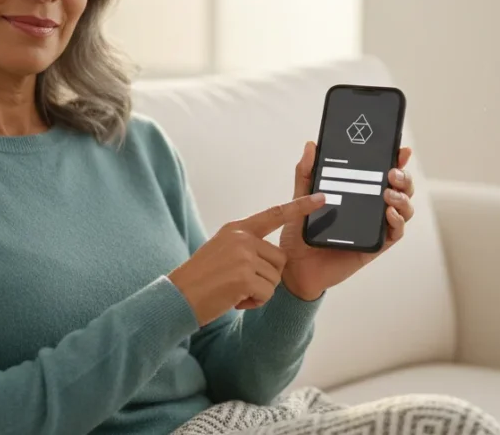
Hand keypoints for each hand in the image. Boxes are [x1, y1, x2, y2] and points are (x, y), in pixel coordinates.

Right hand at [168, 193, 326, 326]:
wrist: (178, 297)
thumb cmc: (200, 279)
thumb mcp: (221, 250)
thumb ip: (244, 245)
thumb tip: (271, 257)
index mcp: (237, 228)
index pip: (274, 214)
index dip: (300, 207)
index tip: (321, 198)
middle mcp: (242, 237)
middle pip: (279, 259)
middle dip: (267, 277)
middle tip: (241, 284)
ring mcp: (244, 255)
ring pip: (275, 278)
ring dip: (260, 291)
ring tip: (234, 291)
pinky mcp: (245, 276)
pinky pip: (267, 293)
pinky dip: (255, 302)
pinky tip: (235, 300)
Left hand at [277, 141, 415, 300]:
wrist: (294, 267)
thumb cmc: (300, 233)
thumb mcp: (299, 198)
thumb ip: (306, 172)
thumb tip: (311, 145)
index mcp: (357, 193)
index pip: (382, 173)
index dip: (396, 160)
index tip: (401, 150)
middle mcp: (370, 208)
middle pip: (401, 189)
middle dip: (404, 177)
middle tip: (392, 173)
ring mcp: (375, 226)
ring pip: (404, 209)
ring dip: (403, 198)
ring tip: (389, 193)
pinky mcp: (375, 246)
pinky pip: (395, 233)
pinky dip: (397, 221)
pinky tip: (388, 213)